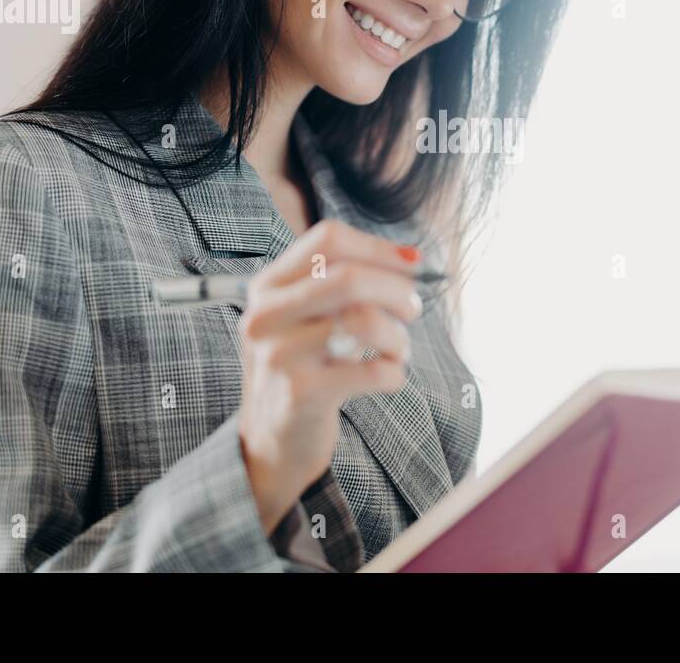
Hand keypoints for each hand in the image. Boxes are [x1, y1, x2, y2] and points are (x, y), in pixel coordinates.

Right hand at [235, 219, 422, 531]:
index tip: (411, 266)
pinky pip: (372, 370)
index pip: (329, 239)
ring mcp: (278, 354)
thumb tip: (411, 257)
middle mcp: (266, 314)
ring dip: (398, 335)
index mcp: (269, 285)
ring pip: (363, 321)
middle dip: (397, 291)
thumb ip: (343, 282)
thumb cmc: (303, 367)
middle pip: (349, 277)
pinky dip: (394, 372)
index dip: (379, 248)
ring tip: (398, 348)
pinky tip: (388, 377)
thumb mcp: (306, 316)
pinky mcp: (300, 394)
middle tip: (412, 309)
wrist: (272, 440)